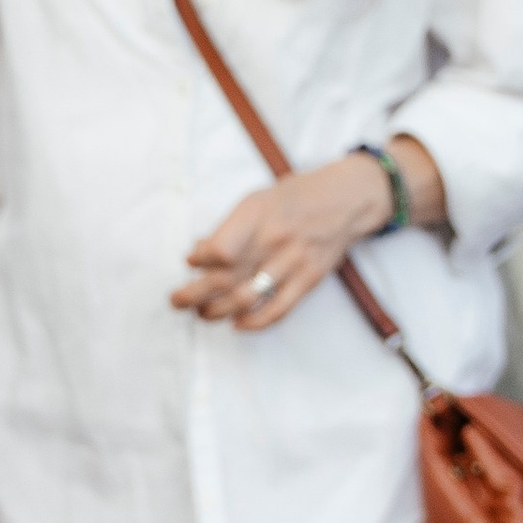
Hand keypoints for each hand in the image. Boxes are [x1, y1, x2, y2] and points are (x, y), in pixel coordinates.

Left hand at [171, 154, 392, 329]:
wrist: (345, 200)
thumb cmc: (294, 198)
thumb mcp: (256, 200)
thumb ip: (228, 229)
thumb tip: (198, 255)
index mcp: (256, 215)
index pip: (220, 249)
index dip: (200, 261)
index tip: (189, 264)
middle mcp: (274, 240)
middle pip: (226, 277)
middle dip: (195, 294)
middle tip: (177, 301)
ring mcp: (293, 262)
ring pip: (247, 297)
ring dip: (218, 311)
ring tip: (202, 314)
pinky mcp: (309, 280)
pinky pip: (279, 309)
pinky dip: (254, 322)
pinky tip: (237, 324)